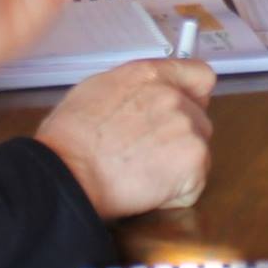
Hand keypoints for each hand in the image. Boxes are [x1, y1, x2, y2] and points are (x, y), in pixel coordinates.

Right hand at [37, 59, 215, 217]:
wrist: (68, 174)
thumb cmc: (69, 141)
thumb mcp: (97, 90)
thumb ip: (134, 88)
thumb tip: (143, 95)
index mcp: (149, 75)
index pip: (198, 75)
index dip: (192, 95)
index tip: (186, 108)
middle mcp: (173, 96)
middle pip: (199, 116)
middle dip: (181, 135)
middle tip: (149, 152)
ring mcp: (187, 127)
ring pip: (198, 148)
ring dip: (179, 163)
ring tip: (143, 172)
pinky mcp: (194, 161)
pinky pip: (195, 181)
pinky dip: (177, 192)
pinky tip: (147, 189)